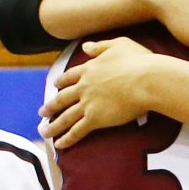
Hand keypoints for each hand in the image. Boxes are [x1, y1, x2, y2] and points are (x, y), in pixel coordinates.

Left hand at [43, 37, 164, 147]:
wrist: (146, 80)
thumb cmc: (138, 61)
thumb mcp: (119, 44)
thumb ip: (100, 46)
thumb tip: (85, 46)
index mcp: (90, 69)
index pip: (70, 76)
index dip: (61, 82)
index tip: (54, 85)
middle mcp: (84, 87)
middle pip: (63, 98)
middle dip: (51, 106)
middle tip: (42, 112)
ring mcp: (88, 103)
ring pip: (65, 117)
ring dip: (53, 126)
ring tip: (44, 132)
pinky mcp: (95, 119)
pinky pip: (77, 131)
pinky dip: (67, 138)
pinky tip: (59, 144)